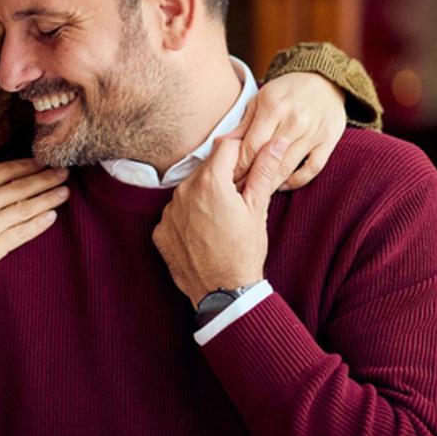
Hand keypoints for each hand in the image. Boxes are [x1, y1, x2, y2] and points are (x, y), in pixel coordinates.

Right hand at [0, 159, 69, 284]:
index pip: (2, 172)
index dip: (25, 165)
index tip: (41, 161)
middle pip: (18, 188)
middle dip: (44, 178)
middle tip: (64, 172)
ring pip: (23, 209)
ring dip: (47, 199)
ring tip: (64, 192)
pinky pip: (20, 234)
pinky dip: (38, 224)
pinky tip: (52, 217)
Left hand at [153, 136, 285, 306]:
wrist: (223, 293)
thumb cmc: (245, 251)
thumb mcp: (258, 209)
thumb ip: (264, 170)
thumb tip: (276, 142)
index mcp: (210, 182)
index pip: (225, 147)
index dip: (241, 153)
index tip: (249, 165)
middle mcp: (183, 192)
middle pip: (205, 169)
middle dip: (222, 176)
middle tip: (239, 196)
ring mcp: (168, 212)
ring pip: (189, 190)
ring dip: (204, 196)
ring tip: (222, 219)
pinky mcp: (159, 231)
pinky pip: (175, 213)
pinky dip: (188, 217)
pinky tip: (204, 232)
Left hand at [235, 72, 345, 189]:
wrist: (324, 80)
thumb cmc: (285, 91)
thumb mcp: (260, 100)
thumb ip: (243, 125)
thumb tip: (218, 146)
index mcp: (273, 107)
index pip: (251, 146)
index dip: (238, 166)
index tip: (227, 179)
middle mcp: (295, 120)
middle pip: (268, 159)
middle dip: (250, 178)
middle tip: (236, 193)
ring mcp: (314, 131)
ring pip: (288, 167)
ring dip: (270, 184)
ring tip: (254, 194)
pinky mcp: (330, 140)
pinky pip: (312, 169)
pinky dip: (296, 181)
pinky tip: (282, 185)